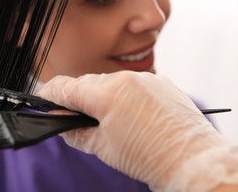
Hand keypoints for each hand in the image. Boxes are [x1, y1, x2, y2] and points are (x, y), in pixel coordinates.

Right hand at [37, 71, 237, 190]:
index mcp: (107, 96)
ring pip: (108, 80)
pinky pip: (131, 82)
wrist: (192, 159)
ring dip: (101, 94)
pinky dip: (123, 93)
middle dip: (76, 96)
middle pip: (86, 82)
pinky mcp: (159, 81)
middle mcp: (125, 79)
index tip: (45, 99)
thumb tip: (62, 122)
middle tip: (74, 115)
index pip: (66, 87)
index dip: (51, 93)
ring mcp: (145, 78)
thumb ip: (76, 131)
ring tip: (107, 117)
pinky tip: (129, 112)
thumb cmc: (150, 158)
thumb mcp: (104, 148)